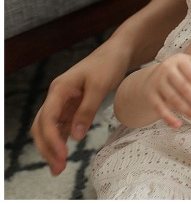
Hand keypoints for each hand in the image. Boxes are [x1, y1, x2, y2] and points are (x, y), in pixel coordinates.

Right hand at [30, 46, 130, 175]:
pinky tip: (63, 152)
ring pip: (49, 127)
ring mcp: (63, 100)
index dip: (51, 139)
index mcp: (59, 88)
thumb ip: (87, 110)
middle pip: (42, 126)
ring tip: (59, 167)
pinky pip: (61, 124)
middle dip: (47, 148)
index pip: (47, 118)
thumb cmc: (109, 64)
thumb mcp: (100, 86)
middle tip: (58, 168)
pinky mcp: (72, 104)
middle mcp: (57, 95)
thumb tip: (75, 136)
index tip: (62, 155)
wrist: (118, 52)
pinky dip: (60, 139)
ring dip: (52, 146)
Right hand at [144, 46, 190, 127]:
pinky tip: (177, 125)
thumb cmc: (180, 70)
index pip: (189, 70)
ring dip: (184, 109)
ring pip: (172, 99)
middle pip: (182, 86)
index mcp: (178, 61)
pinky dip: (168, 118)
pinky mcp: (151, 97)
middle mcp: (166, 71)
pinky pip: (159, 109)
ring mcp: (157, 84)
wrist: (153, 76)